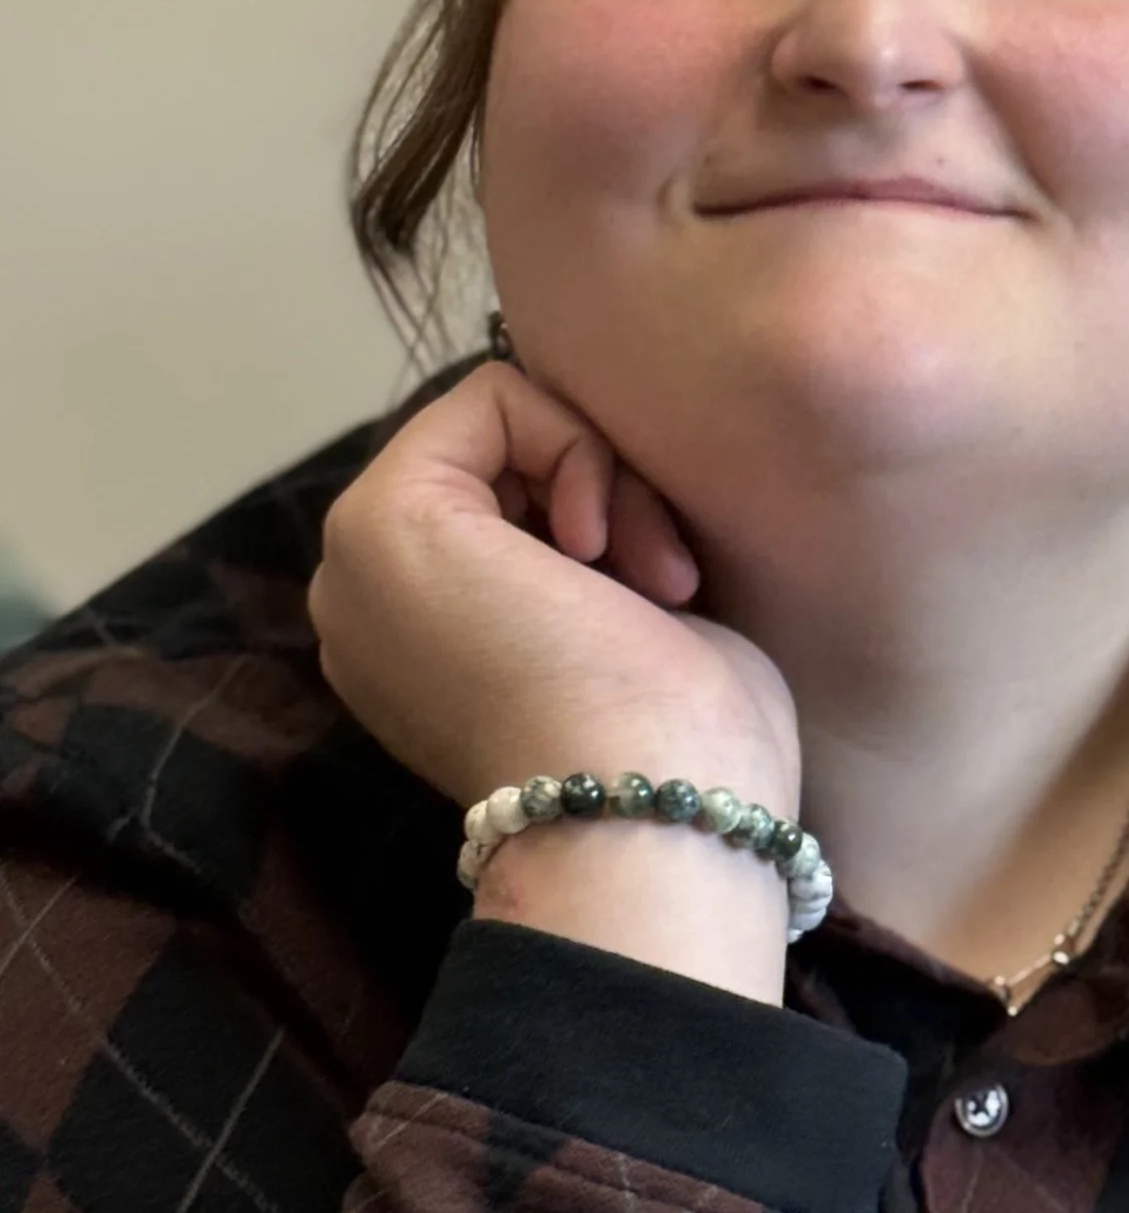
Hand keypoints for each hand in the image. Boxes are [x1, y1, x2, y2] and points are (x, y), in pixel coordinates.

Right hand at [310, 368, 803, 993]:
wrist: (657, 814)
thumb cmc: (682, 754)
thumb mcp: (635, 636)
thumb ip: (589, 571)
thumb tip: (602, 508)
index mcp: (423, 648)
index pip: (516, 501)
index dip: (609, 514)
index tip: (666, 588)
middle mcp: (372, 606)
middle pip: (508, 461)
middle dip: (610, 495)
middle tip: (666, 582)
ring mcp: (362, 562)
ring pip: (507, 430)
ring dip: (611, 484)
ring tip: (654, 581)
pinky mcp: (381, 518)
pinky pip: (493, 397)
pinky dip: (578, 447)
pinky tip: (602, 547)